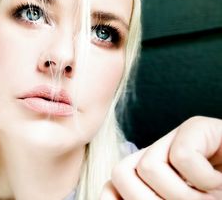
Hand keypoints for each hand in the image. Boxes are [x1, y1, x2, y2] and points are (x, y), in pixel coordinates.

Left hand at [101, 116, 221, 199]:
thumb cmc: (216, 193)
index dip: (117, 199)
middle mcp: (157, 156)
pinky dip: (204, 178)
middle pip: (120, 173)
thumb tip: (109, 196)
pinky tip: (218, 180)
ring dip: (182, 195)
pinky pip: (182, 157)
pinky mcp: (198, 127)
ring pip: (147, 167)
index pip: (112, 186)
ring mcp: (176, 139)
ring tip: (207, 194)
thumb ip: (144, 199)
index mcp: (150, 180)